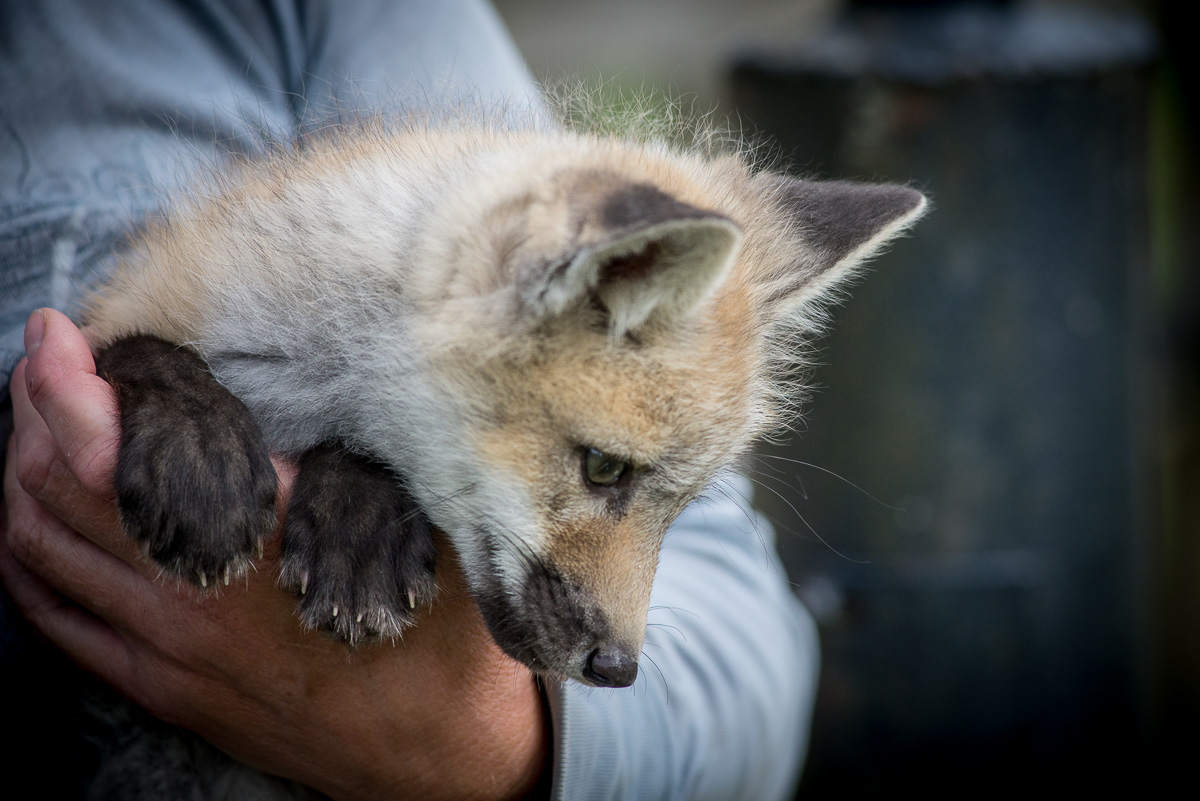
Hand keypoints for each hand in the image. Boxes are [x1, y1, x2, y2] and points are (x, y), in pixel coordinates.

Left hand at [1, 309, 548, 800]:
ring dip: (21, 479)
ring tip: (35, 430)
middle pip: (59, 491)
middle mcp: (192, 594)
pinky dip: (26, 562)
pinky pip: (57, 621)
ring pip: (42, 551)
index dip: (65, 385)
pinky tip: (31, 529)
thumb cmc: (441, 636)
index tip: (54, 334)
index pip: (117, 455)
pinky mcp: (164, 688)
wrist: (441, 753)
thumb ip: (368, 459)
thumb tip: (347, 383)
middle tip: (42, 367)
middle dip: (34, 413)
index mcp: (256, 541)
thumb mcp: (420, 526)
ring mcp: (168, 649)